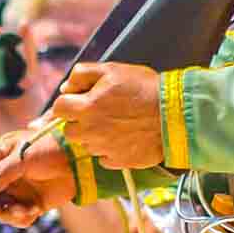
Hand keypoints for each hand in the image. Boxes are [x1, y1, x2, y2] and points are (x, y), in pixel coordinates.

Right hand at [0, 122, 77, 226]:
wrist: (79, 162)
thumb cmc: (51, 150)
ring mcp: (18, 190)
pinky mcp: (31, 203)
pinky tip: (34, 213)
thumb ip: (2, 173)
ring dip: (8, 216)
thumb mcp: (24, 158)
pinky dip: (22, 219)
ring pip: (0, 210)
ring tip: (24, 212)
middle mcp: (5, 175)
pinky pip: (17, 218)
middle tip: (0, 211)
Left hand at [50, 62, 166, 170]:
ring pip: (87, 144)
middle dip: (79, 121)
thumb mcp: (112, 70)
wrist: (175, 114)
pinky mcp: (118, 162)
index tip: (80, 100)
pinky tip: (126, 136)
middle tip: (99, 112)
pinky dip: (110, 149)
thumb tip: (65, 88)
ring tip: (118, 122)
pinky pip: (104, 157)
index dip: (68, 102)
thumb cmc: (144, 88)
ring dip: (95, 135)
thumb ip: (82, 74)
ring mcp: (104, 149)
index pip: (58, 108)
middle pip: (69, 130)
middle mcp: (90, 132)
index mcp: (86, 108)